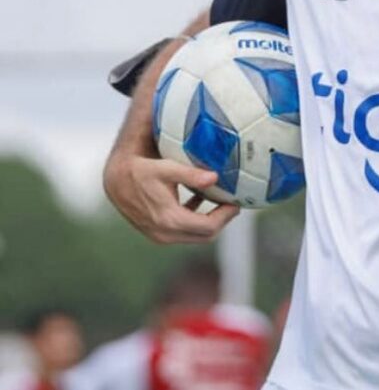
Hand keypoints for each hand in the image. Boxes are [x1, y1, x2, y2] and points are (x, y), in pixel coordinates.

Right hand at [103, 150, 238, 244]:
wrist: (115, 180)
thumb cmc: (141, 171)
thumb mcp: (166, 168)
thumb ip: (191, 174)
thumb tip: (214, 178)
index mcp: (170, 220)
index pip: (209, 227)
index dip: (226, 216)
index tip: (237, 202)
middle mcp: (165, 233)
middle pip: (205, 235)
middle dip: (222, 220)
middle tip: (232, 202)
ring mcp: (160, 236)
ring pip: (195, 235)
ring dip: (210, 221)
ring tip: (221, 200)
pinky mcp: (157, 232)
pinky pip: (184, 232)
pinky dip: (196, 219)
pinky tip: (199, 200)